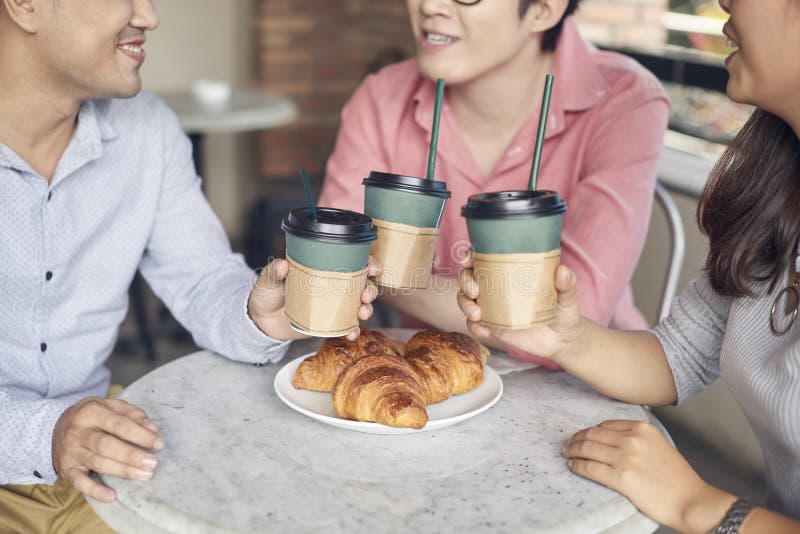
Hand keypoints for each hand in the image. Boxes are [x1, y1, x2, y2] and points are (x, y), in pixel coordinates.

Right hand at [53, 397, 162, 502]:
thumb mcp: (110, 406)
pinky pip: (79, 482)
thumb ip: (132, 414)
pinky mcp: (66, 469)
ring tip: (145, 475)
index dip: (141, 435)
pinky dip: (95, 491)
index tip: (158, 444)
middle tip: (153, 463)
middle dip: (133, 455)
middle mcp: (78, 432)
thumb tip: (152, 429)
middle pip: (108, 445)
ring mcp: (71, 452)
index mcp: (91, 412)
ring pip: (98, 463)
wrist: (55, 427)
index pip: (120, 425)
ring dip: (123, 471)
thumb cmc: (93, 416)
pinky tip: (112, 496)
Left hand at [248, 257, 381, 341]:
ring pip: (359, 305)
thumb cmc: (266, 293)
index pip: (351, 261)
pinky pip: (346, 327)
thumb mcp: (269, 279)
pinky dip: (352, 331)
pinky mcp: (328, 323)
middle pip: (361, 284)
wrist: (260, 320)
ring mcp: (332, 305)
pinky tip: (352, 334)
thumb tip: (282, 265)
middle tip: (366, 295)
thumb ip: (274, 272)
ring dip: (367, 308)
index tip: (373, 267)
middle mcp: (332, 285)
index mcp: (323, 267)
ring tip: (362, 313)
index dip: (368, 262)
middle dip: (371, 289)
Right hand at [456, 249, 582, 363]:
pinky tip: (484, 330)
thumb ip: (567, 284)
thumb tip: (562, 270)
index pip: (483, 258)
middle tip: (475, 291)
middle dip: (464, 281)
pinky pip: (474, 324)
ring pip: (465, 299)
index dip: (470, 256)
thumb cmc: (564, 311)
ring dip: (464, 304)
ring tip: (477, 314)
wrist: (562, 340)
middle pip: (468, 277)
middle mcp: (497, 286)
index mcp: (510, 271)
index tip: (468, 260)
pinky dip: (474, 327)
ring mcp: (492, 306)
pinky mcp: (492, 326)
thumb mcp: (567, 296)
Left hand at [563, 420, 735, 532]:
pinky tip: (573, 466)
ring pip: (587, 448)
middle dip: (577, 439)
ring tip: (567, 454)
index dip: (590, 431)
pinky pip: (589, 467)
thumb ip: (637, 439)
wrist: (691, 501)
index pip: (606, 425)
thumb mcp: (659, 445)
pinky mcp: (620, 478)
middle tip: (569, 445)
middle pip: (593, 434)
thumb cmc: (678, 479)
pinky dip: (577, 465)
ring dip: (573, 451)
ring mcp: (625, 457)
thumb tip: (611, 439)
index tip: (583, 436)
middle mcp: (632, 439)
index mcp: (642, 428)